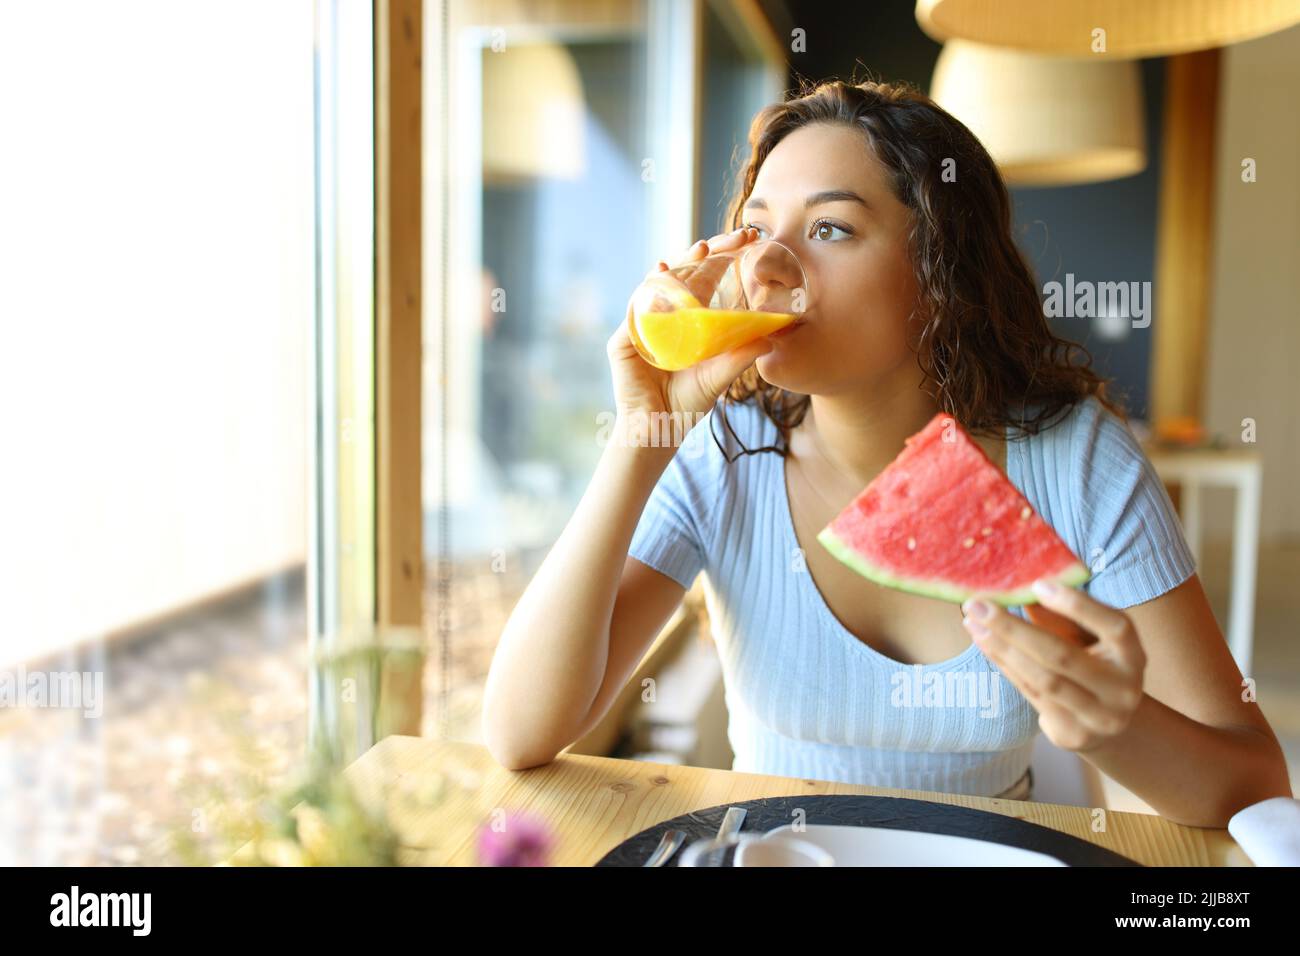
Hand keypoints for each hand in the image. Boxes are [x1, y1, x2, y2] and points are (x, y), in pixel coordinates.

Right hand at [607, 227, 770, 430]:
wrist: (657, 431)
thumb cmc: (686, 405)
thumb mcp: (720, 377)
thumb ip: (740, 356)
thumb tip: (771, 336)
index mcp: (688, 321)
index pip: (707, 281)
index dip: (725, 259)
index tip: (750, 242)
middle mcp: (665, 317)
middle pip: (685, 274)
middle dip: (708, 253)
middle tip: (734, 237)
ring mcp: (642, 326)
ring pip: (660, 285)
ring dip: (680, 263)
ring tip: (701, 249)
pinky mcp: (623, 340)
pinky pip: (636, 309)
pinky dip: (648, 291)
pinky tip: (663, 274)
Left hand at [960, 579, 1146, 752]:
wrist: (1110, 724)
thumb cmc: (1094, 665)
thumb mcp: (1090, 639)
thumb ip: (1063, 617)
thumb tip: (1019, 587)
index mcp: (1133, 656)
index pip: (1114, 626)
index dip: (1078, 605)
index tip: (1037, 584)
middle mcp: (1123, 689)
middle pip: (1063, 656)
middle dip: (1014, 628)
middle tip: (977, 603)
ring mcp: (1099, 717)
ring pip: (1041, 680)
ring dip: (1001, 648)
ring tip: (973, 623)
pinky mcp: (1073, 734)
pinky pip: (1030, 694)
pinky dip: (1004, 665)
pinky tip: (985, 644)